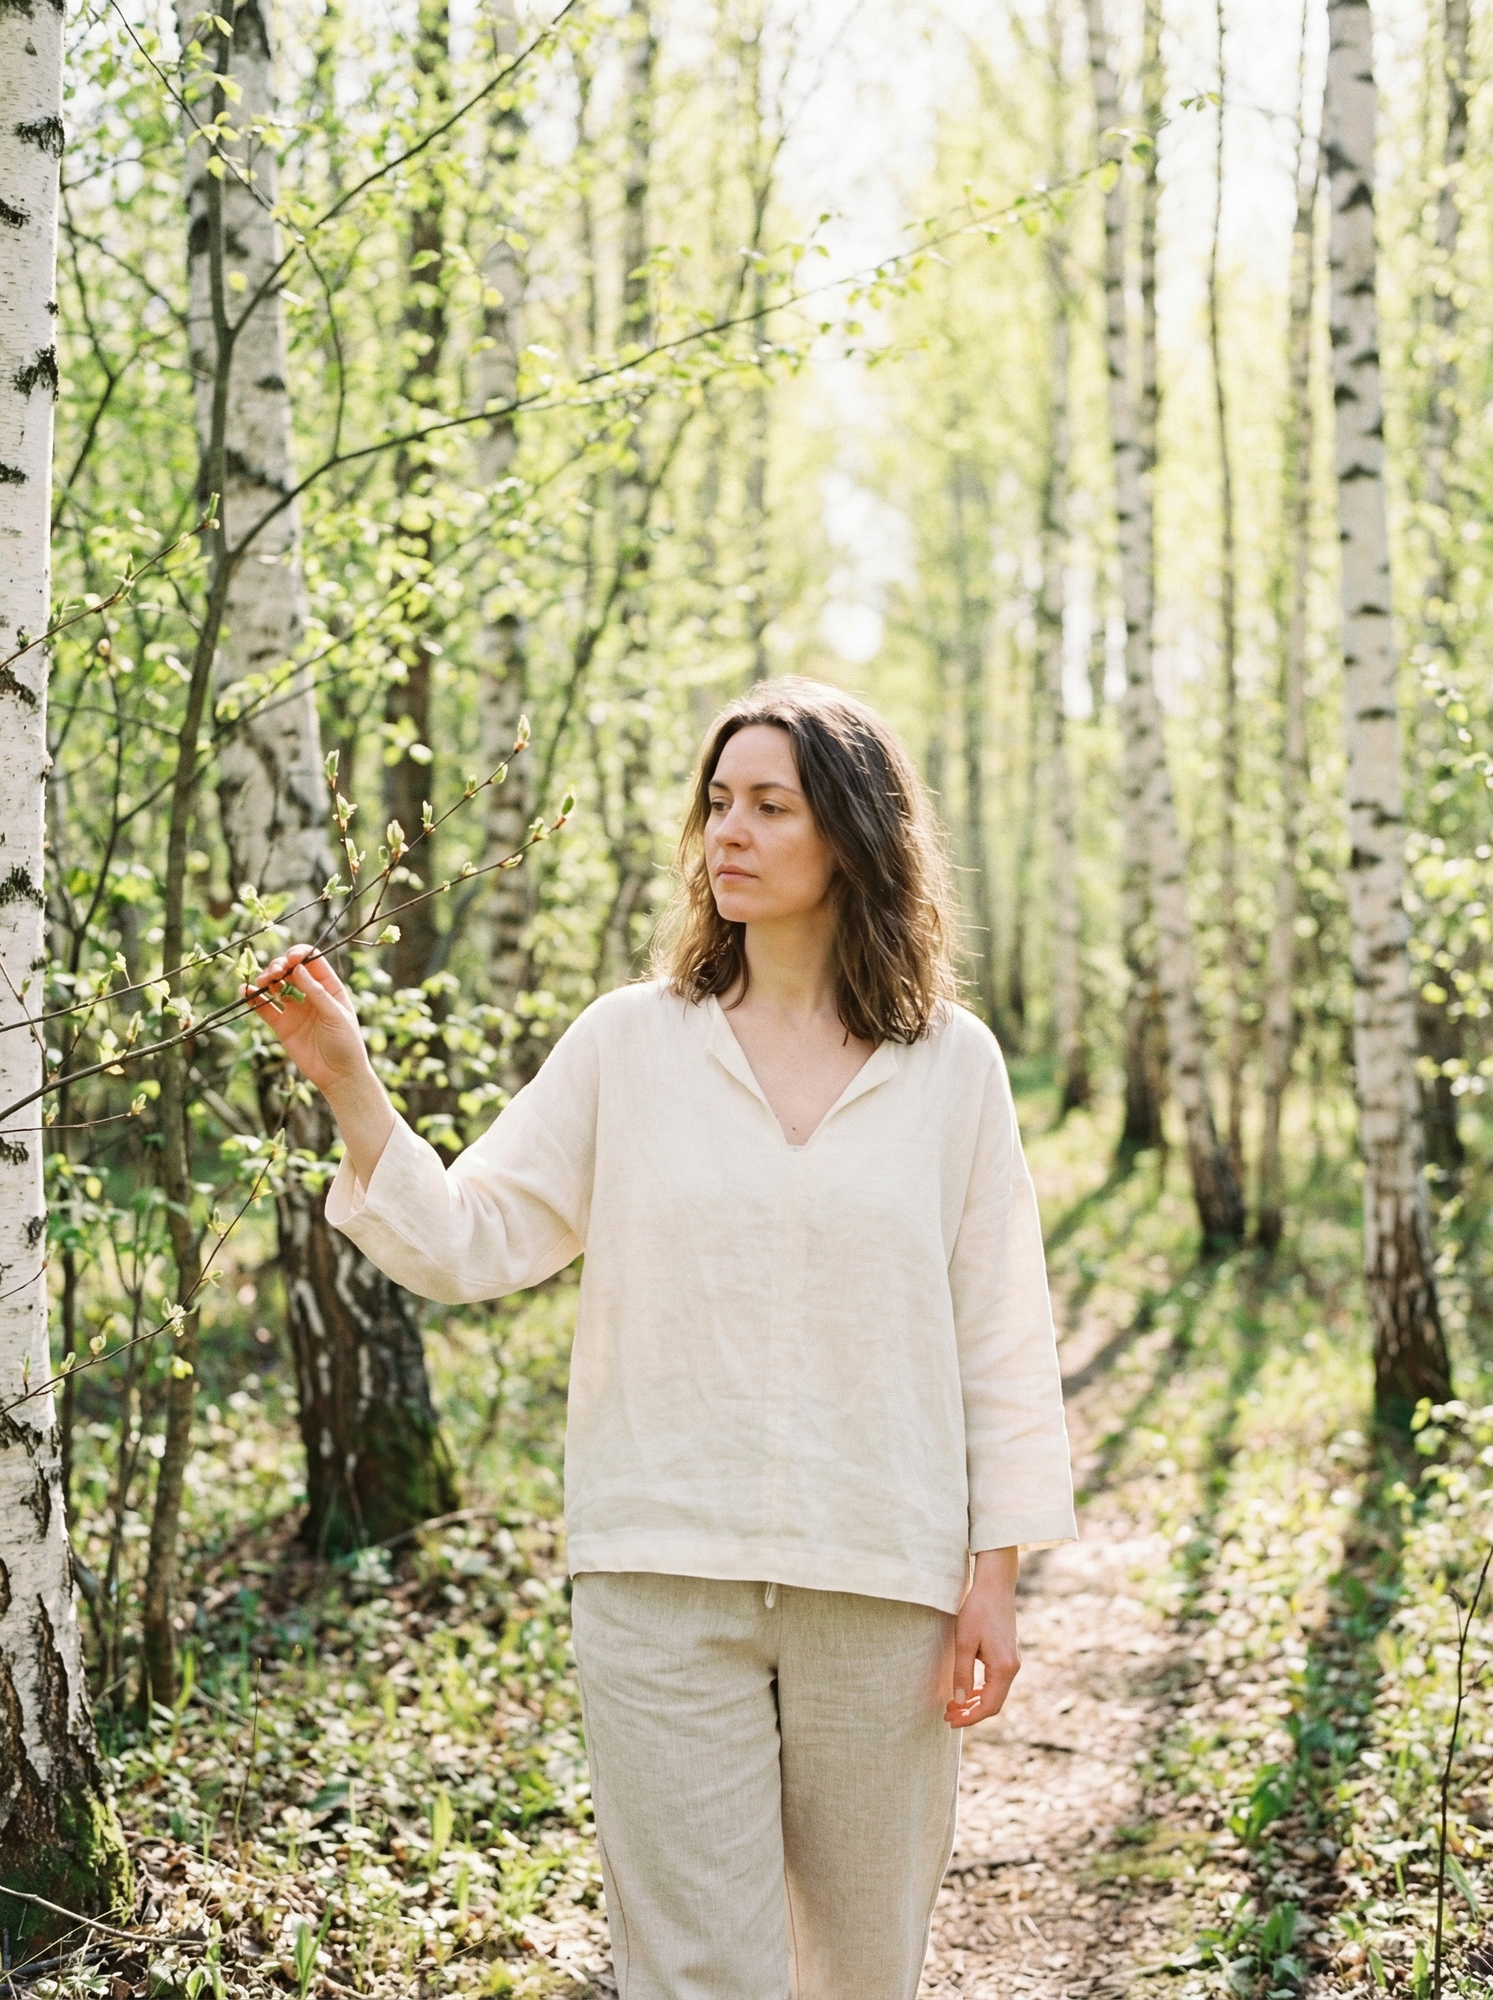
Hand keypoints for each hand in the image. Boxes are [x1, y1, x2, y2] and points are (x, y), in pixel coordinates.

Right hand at [242, 943, 370, 1097]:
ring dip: (266, 979)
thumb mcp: (336, 1015)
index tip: (290, 958)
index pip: (312, 962)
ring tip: (262, 982)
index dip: (299, 955)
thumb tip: (298, 969)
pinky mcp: (282, 1026)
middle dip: (280, 966)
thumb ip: (316, 993)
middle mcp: (311, 995)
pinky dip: (254, 999)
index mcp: (330, 987)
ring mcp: (295, 1009)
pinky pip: (265, 1008)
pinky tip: (245, 992)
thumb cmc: (346, 1043)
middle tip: (275, 973)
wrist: (339, 1076)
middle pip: (290, 971)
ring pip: (276, 986)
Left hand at [945, 1547, 1019, 1728]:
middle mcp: (1013, 1668)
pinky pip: (996, 1681)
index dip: (969, 1718)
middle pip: (994, 1703)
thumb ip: (962, 1674)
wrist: (995, 1585)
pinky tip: (967, 1689)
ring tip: (954, 1705)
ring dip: (976, 1702)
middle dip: (971, 1713)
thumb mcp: (965, 1643)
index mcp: (1005, 1668)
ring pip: (996, 1693)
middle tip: (948, 1715)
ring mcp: (1013, 1661)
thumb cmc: (978, 1610)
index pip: (989, 1706)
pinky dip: (982, 1690)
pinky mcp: (1008, 1654)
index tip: (950, 1721)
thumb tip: (958, 1701)